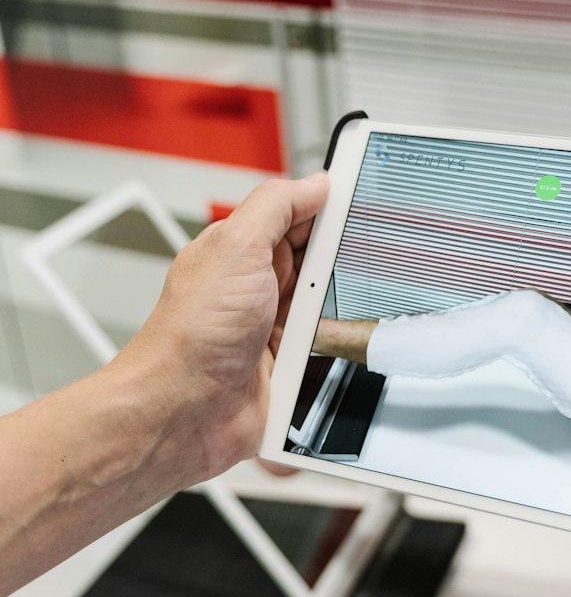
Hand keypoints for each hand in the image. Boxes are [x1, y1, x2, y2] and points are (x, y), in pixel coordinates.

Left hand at [122, 173, 327, 481]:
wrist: (181, 412)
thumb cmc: (189, 336)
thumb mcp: (235, 247)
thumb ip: (276, 207)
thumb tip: (314, 183)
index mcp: (242, 251)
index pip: (297, 216)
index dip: (329, 209)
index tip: (363, 202)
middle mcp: (257, 288)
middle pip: (321, 263)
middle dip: (342, 263)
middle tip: (353, 263)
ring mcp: (273, 329)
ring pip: (330, 308)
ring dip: (337, 312)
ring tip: (326, 316)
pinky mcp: (288, 368)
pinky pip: (328, 351)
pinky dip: (334, 352)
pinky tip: (328, 351)